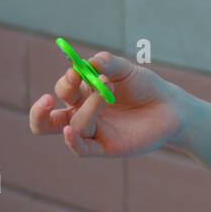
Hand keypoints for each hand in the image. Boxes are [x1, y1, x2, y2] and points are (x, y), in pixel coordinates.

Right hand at [28, 50, 185, 158]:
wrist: (170, 107)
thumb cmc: (145, 86)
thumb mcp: (126, 70)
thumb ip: (106, 63)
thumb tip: (85, 63)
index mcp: (83, 94)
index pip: (64, 89)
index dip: (67, 80)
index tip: (77, 71)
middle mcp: (83, 114)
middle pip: (47, 120)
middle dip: (40, 111)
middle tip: (47, 99)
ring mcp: (94, 132)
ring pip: (74, 124)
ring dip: (88, 107)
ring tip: (106, 91)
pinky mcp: (105, 147)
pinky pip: (81, 149)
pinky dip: (73, 141)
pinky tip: (70, 131)